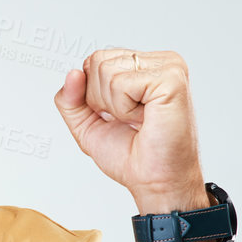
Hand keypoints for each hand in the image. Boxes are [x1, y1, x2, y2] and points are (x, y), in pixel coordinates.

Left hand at [53, 48, 206, 211]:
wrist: (155, 182)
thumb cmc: (131, 156)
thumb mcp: (86, 124)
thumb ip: (70, 99)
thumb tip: (72, 73)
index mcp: (142, 66)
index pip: (94, 60)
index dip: (93, 94)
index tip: (118, 116)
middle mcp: (157, 62)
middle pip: (97, 61)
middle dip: (102, 99)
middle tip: (130, 120)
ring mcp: (168, 67)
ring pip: (107, 71)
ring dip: (115, 106)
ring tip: (140, 121)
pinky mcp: (171, 79)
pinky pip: (121, 83)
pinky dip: (125, 109)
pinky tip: (146, 119)